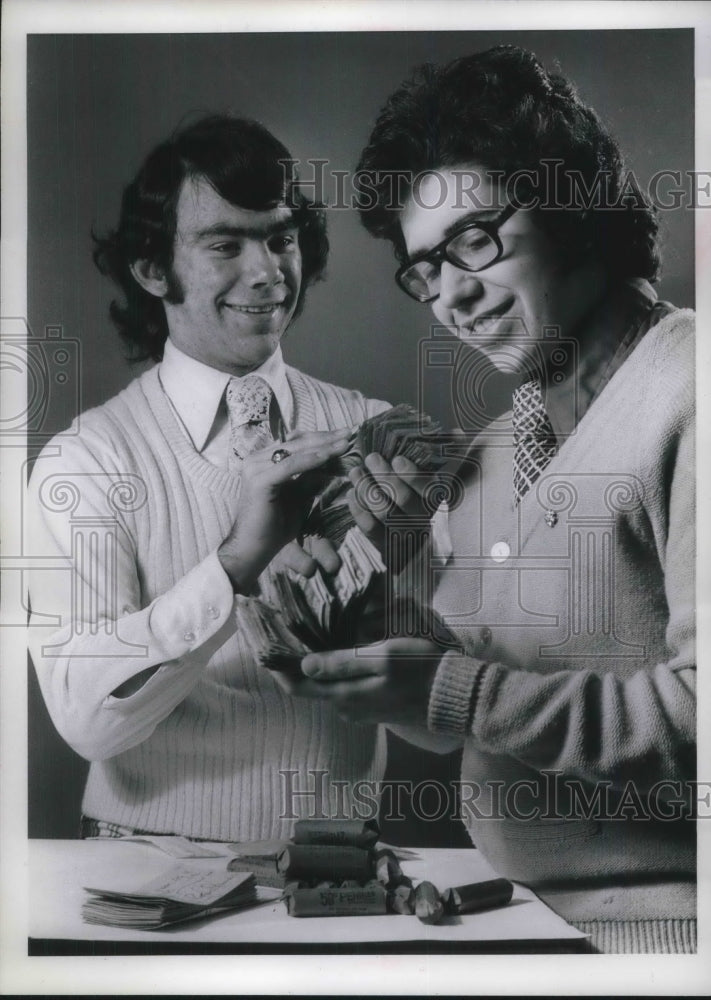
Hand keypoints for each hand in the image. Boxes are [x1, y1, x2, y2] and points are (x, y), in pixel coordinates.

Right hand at [218, 428, 350, 591]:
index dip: (320, 437)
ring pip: (295, 450)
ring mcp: (255, 468)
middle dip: (325, 437)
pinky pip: (290, 466)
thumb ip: (308, 478)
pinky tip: (328, 456)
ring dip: (322, 446)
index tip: (344, 435)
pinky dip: (311, 460)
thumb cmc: (274, 527)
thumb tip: (330, 463)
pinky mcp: (259, 480)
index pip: (295, 442)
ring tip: (344, 443)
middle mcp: (256, 459)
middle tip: (350, 433)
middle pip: (296, 442)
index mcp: (263, 461)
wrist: (253, 549)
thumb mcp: (297, 497)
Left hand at [268, 637, 443, 725]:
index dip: (275, 663)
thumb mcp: (383, 659)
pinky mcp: (370, 703)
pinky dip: (327, 669)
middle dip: (286, 660)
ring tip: (293, 633)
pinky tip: (326, 649)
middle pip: (304, 684)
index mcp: (343, 695)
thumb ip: (343, 663)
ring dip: (306, 663)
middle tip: (271, 630)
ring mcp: (357, 707)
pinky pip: (339, 685)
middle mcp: (344, 706)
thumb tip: (304, 664)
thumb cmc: (421, 669)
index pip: (294, 684)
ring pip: (322, 685)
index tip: (260, 639)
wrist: (455, 695)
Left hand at [347, 454, 432, 567]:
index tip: (397, 459)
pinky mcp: (384, 544)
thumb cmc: (414, 497)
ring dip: (367, 489)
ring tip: (355, 472)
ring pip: (384, 512)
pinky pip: (369, 528)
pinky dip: (358, 509)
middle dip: (384, 476)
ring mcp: (402, 533)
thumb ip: (433, 459)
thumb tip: (457, 431)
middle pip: (403, 498)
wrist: (405, 541)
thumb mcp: (427, 480)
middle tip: (371, 458)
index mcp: (434, 502)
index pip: (429, 489)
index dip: (412, 475)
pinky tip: (351, 493)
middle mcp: (421, 519)